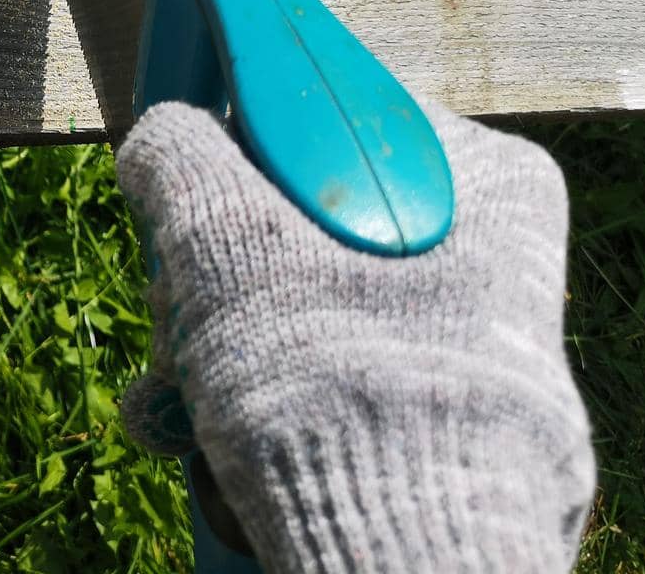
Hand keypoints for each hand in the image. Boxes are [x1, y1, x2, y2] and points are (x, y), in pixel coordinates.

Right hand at [116, 101, 595, 572]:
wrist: (395, 552)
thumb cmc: (327, 372)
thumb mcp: (223, 234)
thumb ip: (179, 152)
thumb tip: (163, 134)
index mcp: (478, 179)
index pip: (325, 114)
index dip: (237, 142)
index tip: (184, 181)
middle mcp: (481, 253)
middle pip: (292, 217)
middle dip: (207, 272)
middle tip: (180, 308)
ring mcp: (448, 337)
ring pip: (284, 297)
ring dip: (204, 338)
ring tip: (178, 385)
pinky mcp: (412, 406)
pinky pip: (305, 362)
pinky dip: (237, 389)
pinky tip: (185, 418)